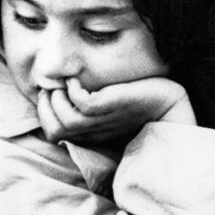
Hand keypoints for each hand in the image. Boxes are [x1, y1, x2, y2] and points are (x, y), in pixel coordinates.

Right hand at [36, 77, 194, 143]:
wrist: (170, 105)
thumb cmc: (142, 105)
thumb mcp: (111, 109)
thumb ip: (90, 106)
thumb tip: (65, 90)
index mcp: (92, 134)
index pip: (53, 134)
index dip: (44, 114)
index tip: (48, 94)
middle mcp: (94, 131)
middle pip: (53, 129)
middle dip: (44, 106)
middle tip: (51, 87)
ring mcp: (103, 120)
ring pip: (64, 118)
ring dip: (56, 97)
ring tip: (64, 83)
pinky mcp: (113, 106)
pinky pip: (83, 103)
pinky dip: (73, 90)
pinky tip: (78, 80)